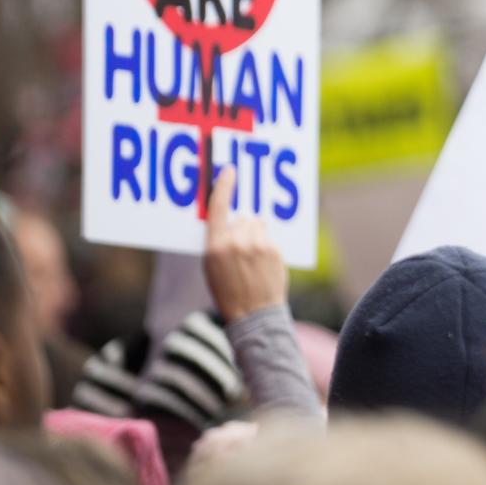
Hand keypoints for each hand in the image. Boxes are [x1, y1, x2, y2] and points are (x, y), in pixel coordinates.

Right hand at [204, 167, 287, 322]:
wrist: (253, 314)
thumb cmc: (228, 291)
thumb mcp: (212, 267)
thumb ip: (219, 242)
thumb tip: (231, 220)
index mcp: (215, 247)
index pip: (218, 207)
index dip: (224, 186)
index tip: (230, 170)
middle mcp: (236, 242)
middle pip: (242, 218)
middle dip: (242, 228)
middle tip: (241, 250)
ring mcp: (257, 245)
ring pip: (257, 225)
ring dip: (256, 234)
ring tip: (252, 259)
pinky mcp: (273, 249)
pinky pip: (269, 237)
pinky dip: (266, 245)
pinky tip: (263, 264)